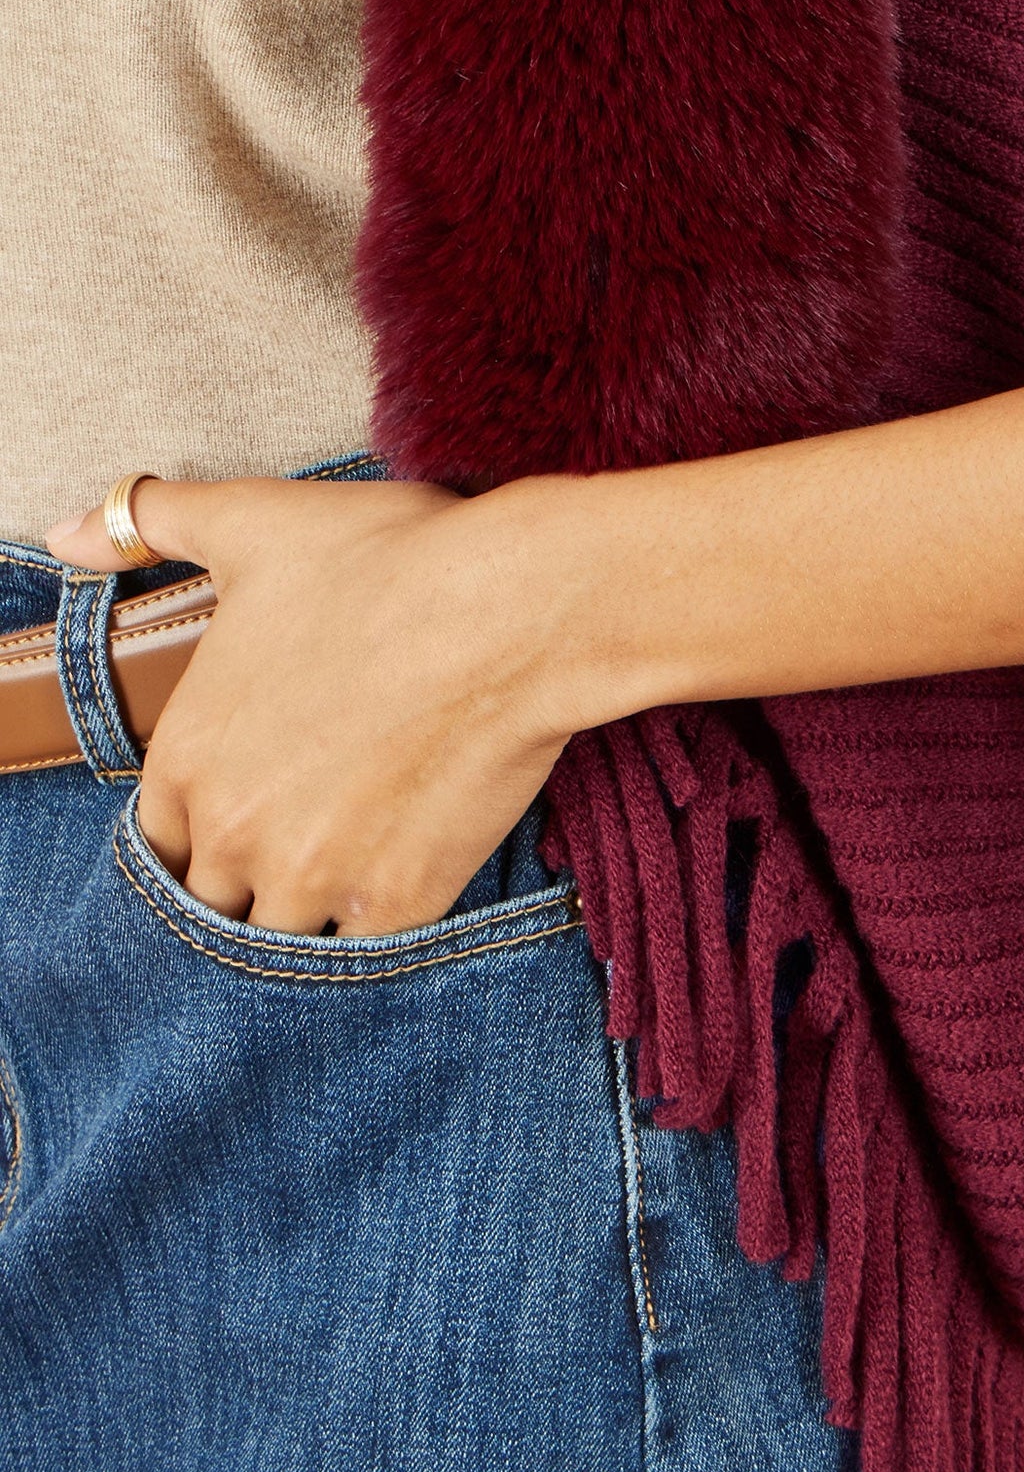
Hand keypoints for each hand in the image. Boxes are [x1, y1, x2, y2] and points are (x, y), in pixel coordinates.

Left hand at [46, 476, 575, 934]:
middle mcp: (235, 833)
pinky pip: (364, 949)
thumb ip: (145, 524)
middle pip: (217, 898)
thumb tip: (61, 535)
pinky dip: (379, 917)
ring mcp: (315, 878)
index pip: (163, 841)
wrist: (514, 608)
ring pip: (285, 932)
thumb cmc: (387, 559)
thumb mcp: (253, 522)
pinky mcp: (396, 904)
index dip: (210, 821)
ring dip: (312, 903)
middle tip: (315, 826)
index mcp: (187, 758)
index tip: (259, 797)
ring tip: (359, 854)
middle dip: (255, 870)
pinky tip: (406, 866)